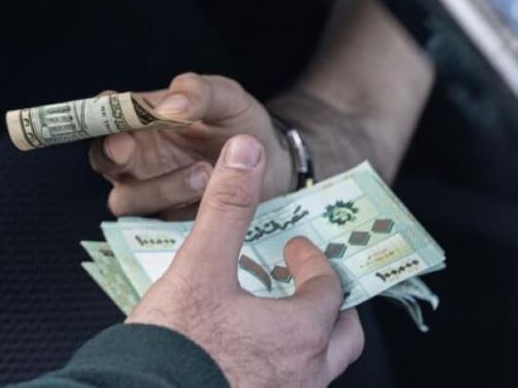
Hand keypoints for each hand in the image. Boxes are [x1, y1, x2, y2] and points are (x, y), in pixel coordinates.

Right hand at [88, 73, 292, 217]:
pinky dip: (179, 213)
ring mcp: (149, 194)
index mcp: (142, 121)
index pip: (106, 114)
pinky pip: (157, 228)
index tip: (111, 106)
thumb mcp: (226, 97)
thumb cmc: (239, 123)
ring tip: (204, 172)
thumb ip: (197, 92)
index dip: (100, 112)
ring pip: (128, 197)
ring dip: (159, 187)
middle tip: (128, 147)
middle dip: (112, 154)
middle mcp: (138, 158)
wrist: (272, 163)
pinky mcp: (167, 225)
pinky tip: (210, 199)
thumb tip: (167, 108)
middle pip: (104, 160)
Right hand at [127, 135, 363, 386]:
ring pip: (315, 369)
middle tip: (304, 287)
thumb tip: (244, 152)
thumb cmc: (176, 345)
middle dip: (328, 307)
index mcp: (300, 334)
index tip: (294, 249)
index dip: (314, 263)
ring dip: (304, 342)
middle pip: (342, 338)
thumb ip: (226, 209)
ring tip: (273, 321)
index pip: (329, 290)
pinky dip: (278, 369)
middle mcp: (304, 376)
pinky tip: (245, 357)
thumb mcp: (199, 267)